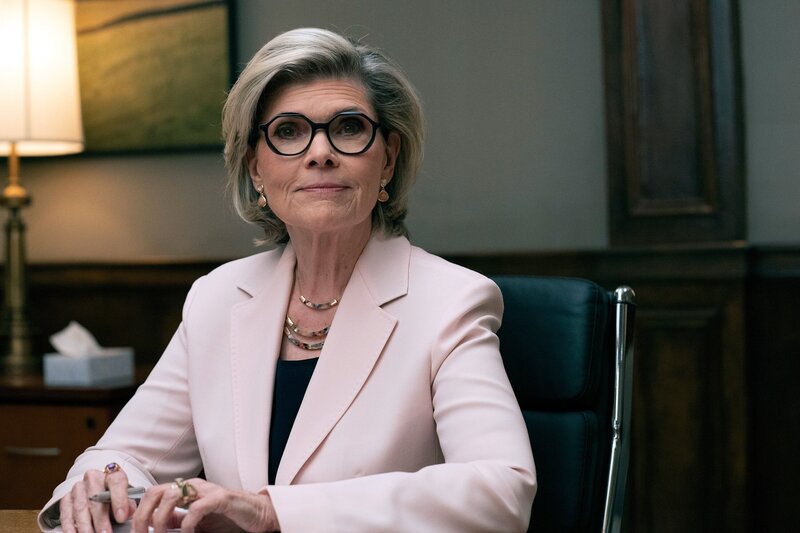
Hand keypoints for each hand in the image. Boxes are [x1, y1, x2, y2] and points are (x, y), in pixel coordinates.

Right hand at [59, 463, 135, 532]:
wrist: (98, 492)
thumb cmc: (115, 496)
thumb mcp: (125, 497)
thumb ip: (128, 504)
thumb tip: (128, 513)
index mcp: (111, 474)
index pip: (116, 481)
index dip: (119, 500)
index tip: (122, 517)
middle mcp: (92, 478)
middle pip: (95, 498)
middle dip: (100, 519)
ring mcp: (77, 489)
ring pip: (80, 508)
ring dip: (85, 526)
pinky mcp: (66, 499)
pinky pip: (66, 515)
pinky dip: (70, 528)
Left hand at [131, 478, 278, 532]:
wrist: (257, 516)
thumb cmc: (228, 519)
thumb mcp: (195, 521)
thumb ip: (176, 520)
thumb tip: (154, 524)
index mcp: (185, 491)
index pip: (152, 494)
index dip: (139, 512)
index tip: (135, 531)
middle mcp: (193, 487)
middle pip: (156, 492)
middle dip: (143, 515)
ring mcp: (207, 490)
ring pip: (173, 495)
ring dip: (161, 518)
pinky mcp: (222, 498)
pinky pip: (198, 507)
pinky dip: (188, 522)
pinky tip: (188, 532)